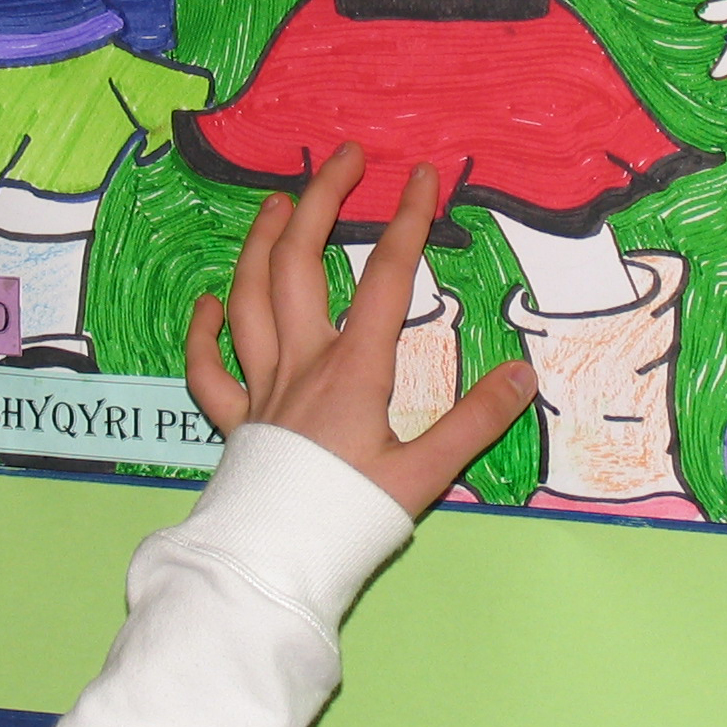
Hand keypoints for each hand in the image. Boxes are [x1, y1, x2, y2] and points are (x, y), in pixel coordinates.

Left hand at [183, 145, 537, 516]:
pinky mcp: (234, 422)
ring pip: (249, 298)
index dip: (406, 221)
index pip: (384, 278)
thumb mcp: (426, 475)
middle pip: (301, 264)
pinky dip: (203, 330)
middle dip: (321, 202)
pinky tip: (208, 302)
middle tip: (343, 159)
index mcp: (353, 371)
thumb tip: (523, 375)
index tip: (422, 175)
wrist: (274, 567)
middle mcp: (301, 365)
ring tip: (275, 203)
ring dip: (260, 244)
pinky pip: (207, 368)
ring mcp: (261, 389)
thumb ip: (475, 422)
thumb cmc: (350, 521)